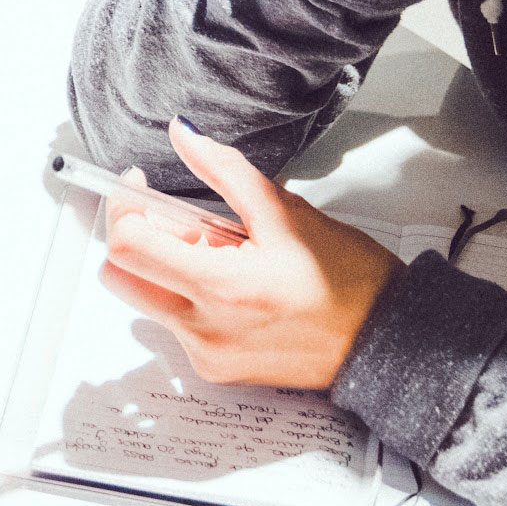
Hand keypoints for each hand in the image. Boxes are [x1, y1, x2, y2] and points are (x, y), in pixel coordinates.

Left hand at [96, 121, 399, 390]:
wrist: (385, 341)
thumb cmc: (347, 279)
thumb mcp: (285, 212)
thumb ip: (223, 170)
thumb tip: (182, 134)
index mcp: (220, 286)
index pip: (127, 247)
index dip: (123, 209)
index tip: (140, 189)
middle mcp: (203, 328)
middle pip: (121, 278)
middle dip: (139, 242)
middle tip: (185, 225)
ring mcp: (206, 356)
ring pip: (148, 301)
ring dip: (167, 271)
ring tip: (223, 258)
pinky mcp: (214, 371)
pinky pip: (176, 327)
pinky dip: (189, 300)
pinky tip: (235, 289)